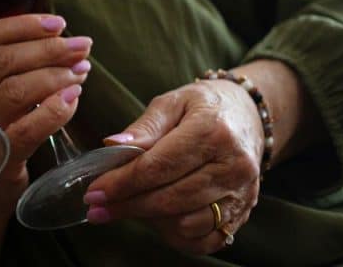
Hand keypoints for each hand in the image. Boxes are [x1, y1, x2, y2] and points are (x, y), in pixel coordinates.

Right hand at [0, 15, 91, 266]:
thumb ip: (1, 68)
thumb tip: (55, 35)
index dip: (23, 26)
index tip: (59, 24)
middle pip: (2, 60)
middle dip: (48, 48)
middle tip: (82, 47)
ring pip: (16, 89)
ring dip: (56, 75)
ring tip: (82, 71)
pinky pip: (30, 127)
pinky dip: (57, 108)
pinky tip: (74, 98)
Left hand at [83, 74, 264, 254]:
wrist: (248, 116)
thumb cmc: (203, 106)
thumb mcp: (172, 102)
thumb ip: (144, 127)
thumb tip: (112, 145)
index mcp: (212, 132)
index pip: (159, 166)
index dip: (122, 183)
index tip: (94, 192)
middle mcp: (233, 166)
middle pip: (170, 198)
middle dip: (128, 205)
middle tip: (97, 208)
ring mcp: (241, 193)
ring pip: (186, 223)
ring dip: (149, 220)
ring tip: (126, 207)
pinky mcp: (243, 212)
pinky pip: (206, 240)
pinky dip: (177, 236)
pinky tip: (156, 220)